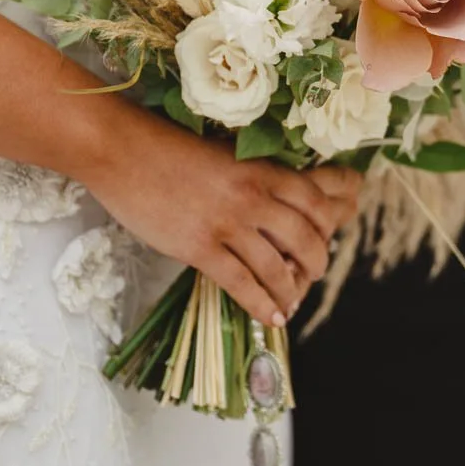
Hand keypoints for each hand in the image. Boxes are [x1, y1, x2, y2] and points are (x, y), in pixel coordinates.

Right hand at [86, 115, 361, 324]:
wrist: (123, 151)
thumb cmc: (169, 148)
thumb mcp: (226, 154)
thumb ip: (255, 175)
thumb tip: (278, 201)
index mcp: (264, 169)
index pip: (319, 196)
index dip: (338, 214)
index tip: (341, 225)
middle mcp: (255, 197)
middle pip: (308, 237)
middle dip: (318, 260)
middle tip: (315, 271)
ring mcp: (228, 224)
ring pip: (278, 267)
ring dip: (291, 290)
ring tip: (293, 302)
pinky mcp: (199, 248)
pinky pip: (242, 284)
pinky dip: (262, 305)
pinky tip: (271, 317)